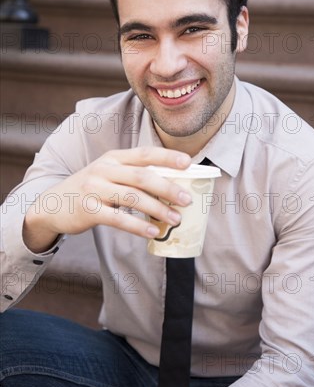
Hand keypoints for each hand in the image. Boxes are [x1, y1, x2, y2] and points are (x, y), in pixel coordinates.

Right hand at [23, 147, 191, 252]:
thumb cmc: (91, 189)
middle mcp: (104, 169)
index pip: (144, 154)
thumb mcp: (108, 174)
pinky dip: (138, 226)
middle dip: (168, 188)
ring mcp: (95, 189)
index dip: (167, 157)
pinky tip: (153, 232)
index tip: (188, 162)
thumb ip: (133, 176)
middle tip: (187, 199)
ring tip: (175, 219)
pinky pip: (119, 219)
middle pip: (142, 176)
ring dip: (158, 209)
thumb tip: (172, 187)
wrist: (53, 204)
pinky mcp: (89, 210)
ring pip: (133, 197)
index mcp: (113, 158)